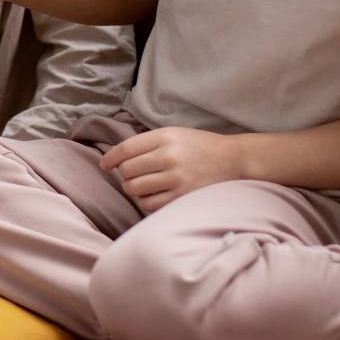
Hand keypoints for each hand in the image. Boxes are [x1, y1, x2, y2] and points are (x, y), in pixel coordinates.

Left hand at [99, 127, 243, 211]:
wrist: (233, 160)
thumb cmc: (200, 146)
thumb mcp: (174, 134)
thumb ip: (148, 143)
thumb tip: (117, 157)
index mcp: (165, 137)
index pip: (126, 149)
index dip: (110, 158)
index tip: (105, 165)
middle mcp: (169, 157)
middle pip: (128, 171)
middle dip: (124, 175)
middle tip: (130, 176)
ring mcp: (177, 179)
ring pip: (136, 189)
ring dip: (132, 189)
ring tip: (139, 186)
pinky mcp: (183, 197)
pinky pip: (150, 204)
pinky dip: (145, 202)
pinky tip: (151, 196)